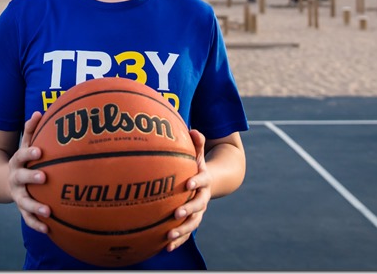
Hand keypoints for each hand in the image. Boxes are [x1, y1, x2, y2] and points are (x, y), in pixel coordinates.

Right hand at [8, 111, 50, 232]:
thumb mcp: (25, 145)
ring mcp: (17, 194)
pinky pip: (28, 218)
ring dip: (35, 207)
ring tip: (48, 212)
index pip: (22, 155)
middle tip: (44, 177)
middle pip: (21, 178)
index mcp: (17, 162)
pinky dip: (37, 224)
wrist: (4, 181)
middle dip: (32, 177)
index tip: (39, 151)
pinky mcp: (21, 208)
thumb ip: (32, 129)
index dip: (30, 152)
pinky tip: (49, 229)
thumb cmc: (24, 160)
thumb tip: (40, 111)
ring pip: (24, 202)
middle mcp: (15, 178)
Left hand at [167, 130, 210, 251]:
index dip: (196, 182)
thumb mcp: (198, 154)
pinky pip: (186, 233)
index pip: (202, 181)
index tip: (187, 184)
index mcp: (204, 181)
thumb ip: (196, 143)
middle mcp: (203, 198)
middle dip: (188, 210)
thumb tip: (193, 130)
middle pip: (198, 206)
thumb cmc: (197, 166)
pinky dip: (178, 240)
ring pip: (193, 223)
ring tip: (169, 236)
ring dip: (182, 230)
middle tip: (176, 214)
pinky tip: (165, 248)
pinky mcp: (192, 220)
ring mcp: (198, 211)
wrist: (211, 183)